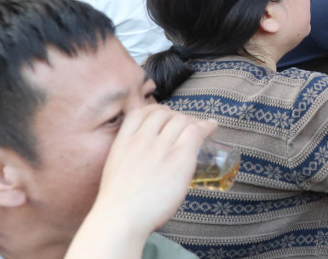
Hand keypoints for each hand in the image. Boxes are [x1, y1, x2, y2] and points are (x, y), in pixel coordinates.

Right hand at [87, 105, 216, 234]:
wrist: (121, 217)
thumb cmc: (118, 204)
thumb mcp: (115, 170)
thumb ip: (128, 160)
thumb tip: (142, 166)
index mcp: (123, 142)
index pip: (139, 112)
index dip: (154, 110)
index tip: (164, 115)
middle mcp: (142, 140)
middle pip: (164, 114)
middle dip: (176, 116)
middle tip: (186, 125)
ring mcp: (161, 147)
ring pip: (181, 121)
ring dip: (192, 121)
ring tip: (200, 127)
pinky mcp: (180, 157)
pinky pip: (196, 132)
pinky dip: (206, 126)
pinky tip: (212, 127)